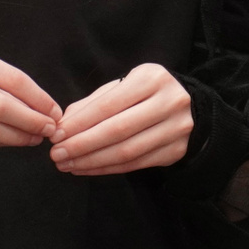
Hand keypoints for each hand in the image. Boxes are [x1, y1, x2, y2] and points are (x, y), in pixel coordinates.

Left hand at [49, 64, 192, 175]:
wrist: (192, 107)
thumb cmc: (148, 93)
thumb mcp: (125, 86)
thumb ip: (94, 102)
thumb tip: (63, 124)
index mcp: (151, 79)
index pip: (108, 105)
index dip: (79, 123)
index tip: (56, 134)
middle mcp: (168, 103)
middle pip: (117, 130)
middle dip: (82, 145)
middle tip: (56, 154)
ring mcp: (175, 130)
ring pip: (126, 151)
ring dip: (92, 161)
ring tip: (67, 164)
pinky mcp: (175, 152)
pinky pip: (135, 164)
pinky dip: (107, 168)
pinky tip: (87, 168)